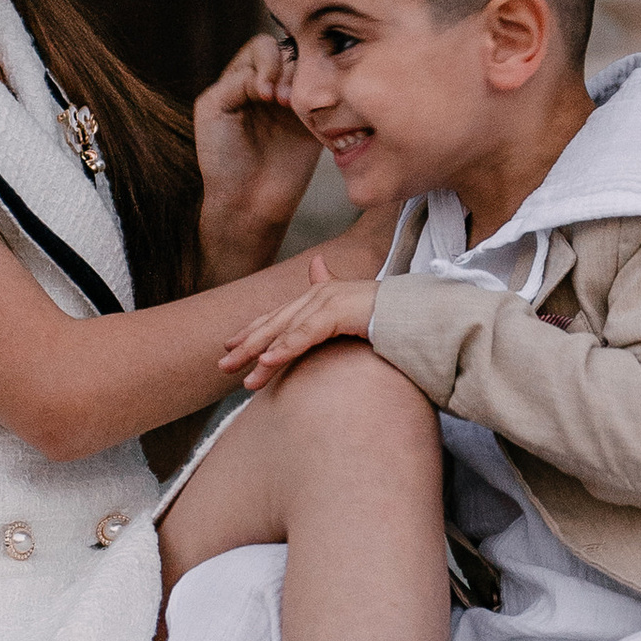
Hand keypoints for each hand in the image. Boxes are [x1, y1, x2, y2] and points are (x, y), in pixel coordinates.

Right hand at [192, 33, 319, 280]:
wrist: (255, 206)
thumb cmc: (287, 171)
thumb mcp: (313, 125)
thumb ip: (321, 96)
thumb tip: (350, 69)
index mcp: (275, 85)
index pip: (294, 48)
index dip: (309, 58)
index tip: (322, 81)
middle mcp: (252, 82)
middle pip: (278, 43)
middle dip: (295, 61)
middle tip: (302, 91)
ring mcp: (230, 90)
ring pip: (257, 49)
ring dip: (277, 66)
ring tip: (285, 97)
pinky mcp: (211, 103)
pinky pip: (234, 76)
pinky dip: (255, 80)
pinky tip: (268, 98)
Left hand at [219, 254, 379, 387]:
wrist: (418, 312)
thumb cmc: (390, 312)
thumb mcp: (354, 304)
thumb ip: (332, 287)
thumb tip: (316, 263)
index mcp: (320, 295)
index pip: (280, 314)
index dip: (254, 329)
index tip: (230, 344)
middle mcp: (319, 294)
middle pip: (276, 323)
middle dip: (247, 344)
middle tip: (222, 365)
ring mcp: (327, 301)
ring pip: (286, 332)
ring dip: (261, 355)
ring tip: (242, 378)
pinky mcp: (337, 312)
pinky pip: (305, 335)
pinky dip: (284, 348)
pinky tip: (267, 362)